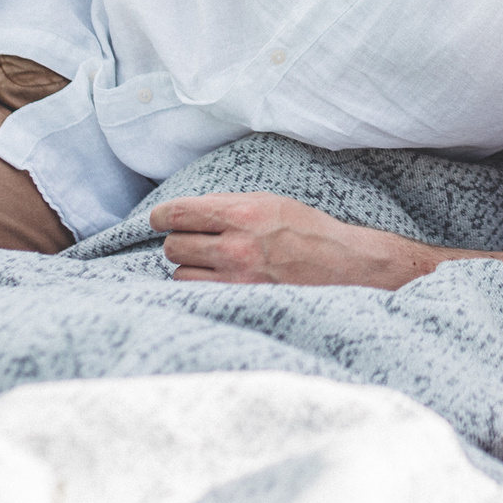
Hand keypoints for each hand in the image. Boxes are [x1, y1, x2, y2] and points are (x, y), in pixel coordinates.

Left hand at [151, 191, 403, 284]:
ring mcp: (236, 278)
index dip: (161, 216)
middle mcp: (236, 246)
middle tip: (194, 240)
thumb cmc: (307, 230)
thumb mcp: (270, 201)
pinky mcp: (240, 301)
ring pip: (179, 273)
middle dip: (179, 240)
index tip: (159, 219)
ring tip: (209, 261)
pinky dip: (200, 285)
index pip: (179, 213)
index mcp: (243, 213)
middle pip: (174, 245)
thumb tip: (190, 208)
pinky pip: (197, 293)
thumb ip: (228, 203)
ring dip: (188, 266)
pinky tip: (215, 278)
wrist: (343, 266)